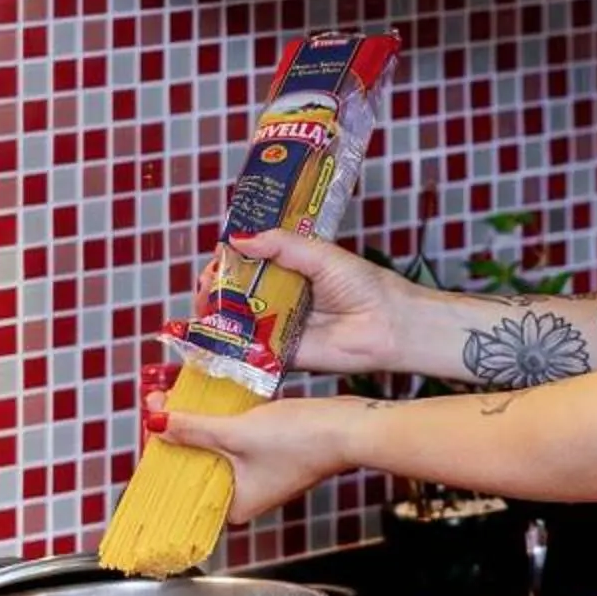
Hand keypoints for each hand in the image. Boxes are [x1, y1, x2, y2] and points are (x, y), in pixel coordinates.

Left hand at [145, 386, 363, 525]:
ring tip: (174, 398)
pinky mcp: (268, 455)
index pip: (180, 486)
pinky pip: (232, 441)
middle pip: (194, 466)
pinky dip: (217, 423)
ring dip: (194, 425)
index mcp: (233, 507)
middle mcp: (244, 496)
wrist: (349, 428)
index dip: (160, 455)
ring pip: (213, 451)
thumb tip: (156, 421)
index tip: (148, 426)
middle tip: (157, 403)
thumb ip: (193, 428)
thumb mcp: (236, 433)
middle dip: (174, 434)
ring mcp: (257, 476)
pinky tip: (205, 402)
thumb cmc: (303, 442)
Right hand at [222, 230, 415, 378]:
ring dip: (217, 315)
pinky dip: (230, 346)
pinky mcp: (280, 356)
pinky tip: (213, 335)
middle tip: (209, 282)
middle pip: (236, 294)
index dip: (229, 261)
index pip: (248, 264)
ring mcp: (278, 328)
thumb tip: (239, 239)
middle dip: (217, 288)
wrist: (389, 324)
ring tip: (207, 304)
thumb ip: (281, 245)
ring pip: (237, 322)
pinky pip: (250, 352)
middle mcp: (280, 300)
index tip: (218, 256)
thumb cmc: (364, 285)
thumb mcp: (320, 254)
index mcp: (289, 272)